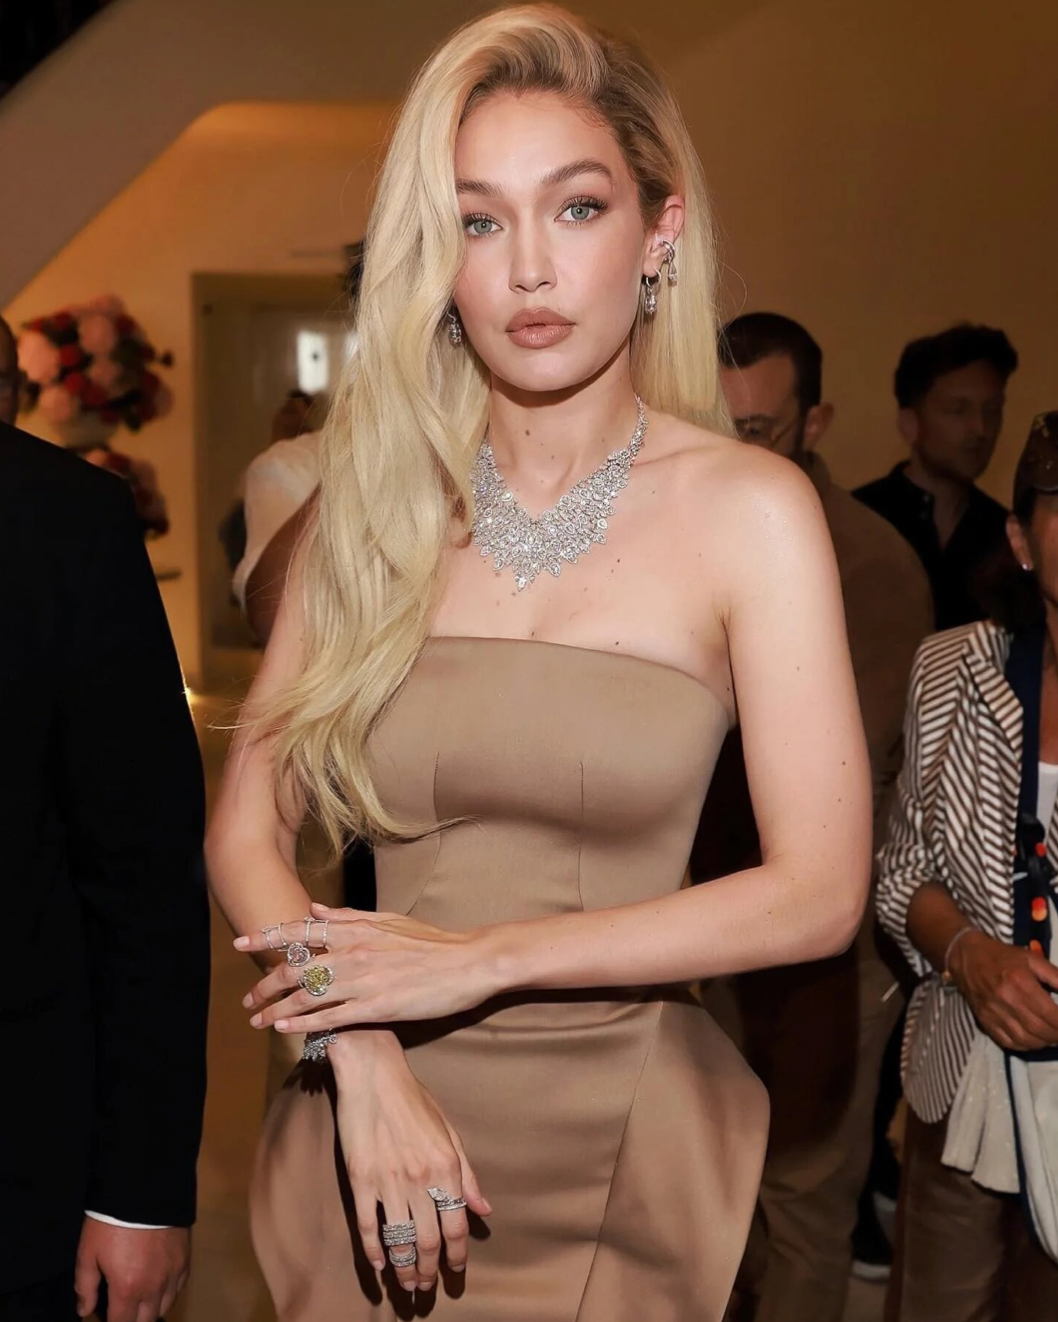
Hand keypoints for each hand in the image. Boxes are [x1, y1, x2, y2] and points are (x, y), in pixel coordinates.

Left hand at [75, 1220, 188, 1321]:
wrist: (145, 1189)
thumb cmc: (111, 1221)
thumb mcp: (88, 1252)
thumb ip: (85, 1286)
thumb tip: (85, 1310)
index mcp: (127, 1289)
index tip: (108, 1317)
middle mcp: (153, 1288)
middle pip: (146, 1321)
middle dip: (133, 1321)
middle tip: (123, 1311)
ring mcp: (173, 1273)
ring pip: (165, 1306)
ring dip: (152, 1310)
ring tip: (142, 1302)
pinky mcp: (185, 1258)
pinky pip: (180, 1287)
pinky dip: (169, 1293)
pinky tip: (161, 1286)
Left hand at [235, 904, 501, 1033]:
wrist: (467, 962)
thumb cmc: (430, 942)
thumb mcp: (389, 920)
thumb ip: (349, 917)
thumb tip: (316, 911)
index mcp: (356, 929)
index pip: (300, 930)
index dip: (267, 936)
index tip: (241, 942)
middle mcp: (353, 952)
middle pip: (295, 967)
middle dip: (265, 984)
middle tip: (247, 999)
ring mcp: (363, 980)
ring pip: (307, 996)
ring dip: (277, 1010)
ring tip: (258, 1020)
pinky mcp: (376, 1007)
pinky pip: (331, 1018)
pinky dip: (304, 1024)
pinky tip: (286, 1030)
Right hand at [330, 1032, 490, 1292]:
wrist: (373, 1074)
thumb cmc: (413, 1098)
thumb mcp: (448, 1132)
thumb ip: (466, 1174)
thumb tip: (483, 1211)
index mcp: (446, 1166)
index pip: (456, 1225)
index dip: (457, 1255)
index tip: (455, 1272)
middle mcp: (420, 1179)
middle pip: (429, 1240)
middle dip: (430, 1270)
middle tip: (427, 1288)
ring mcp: (388, 1181)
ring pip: (400, 1240)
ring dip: (405, 1268)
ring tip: (408, 1285)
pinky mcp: (360, 1180)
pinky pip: (367, 1226)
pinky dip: (373, 1251)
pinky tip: (380, 1266)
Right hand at [950, 930, 1057, 1050]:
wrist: (967, 957)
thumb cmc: (1003, 956)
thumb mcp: (1032, 959)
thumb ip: (1055, 976)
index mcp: (1020, 981)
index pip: (1049, 1013)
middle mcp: (1006, 999)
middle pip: (1039, 1029)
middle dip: (1056, 1036)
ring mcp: (994, 1012)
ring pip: (1025, 1039)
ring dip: (1043, 1043)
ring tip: (1051, 1037)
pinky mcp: (984, 1020)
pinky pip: (1007, 1042)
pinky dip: (1024, 1046)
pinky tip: (1032, 1040)